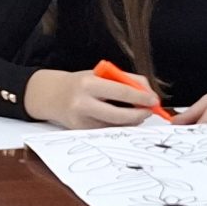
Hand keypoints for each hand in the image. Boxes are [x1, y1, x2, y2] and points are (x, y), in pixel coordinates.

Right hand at [23, 68, 158, 129]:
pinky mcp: (82, 131)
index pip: (122, 91)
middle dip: (139, 115)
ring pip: (115, 126)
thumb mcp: (100, 74)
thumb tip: (148, 92)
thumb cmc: (81, 83)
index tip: (154, 100)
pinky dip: (119, 126)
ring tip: (137, 113)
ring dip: (131, 121)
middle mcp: (83, 103)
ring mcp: (81, 121)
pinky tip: (122, 119)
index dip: (142, 97)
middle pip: (119, 115)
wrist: (52, 95)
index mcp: (89, 84)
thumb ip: (125, 79)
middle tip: (149, 111)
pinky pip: (107, 131)